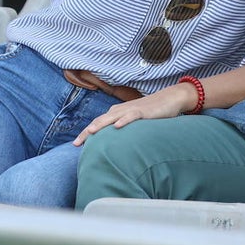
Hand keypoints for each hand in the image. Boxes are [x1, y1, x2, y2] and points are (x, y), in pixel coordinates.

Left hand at [73, 81, 197, 145]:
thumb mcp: (133, 121)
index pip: (97, 123)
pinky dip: (124, 120)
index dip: (86, 133)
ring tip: (91, 132)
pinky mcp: (143, 111)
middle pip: (100, 120)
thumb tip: (113, 145)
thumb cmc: (150, 112)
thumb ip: (123, 129)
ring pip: (112, 117)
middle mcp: (120, 110)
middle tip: (76, 143)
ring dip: (101, 124)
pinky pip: (132, 115)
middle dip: (87, 132)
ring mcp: (131, 109)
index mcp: (116, 113)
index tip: (75, 145)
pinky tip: (118, 126)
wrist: (168, 99)